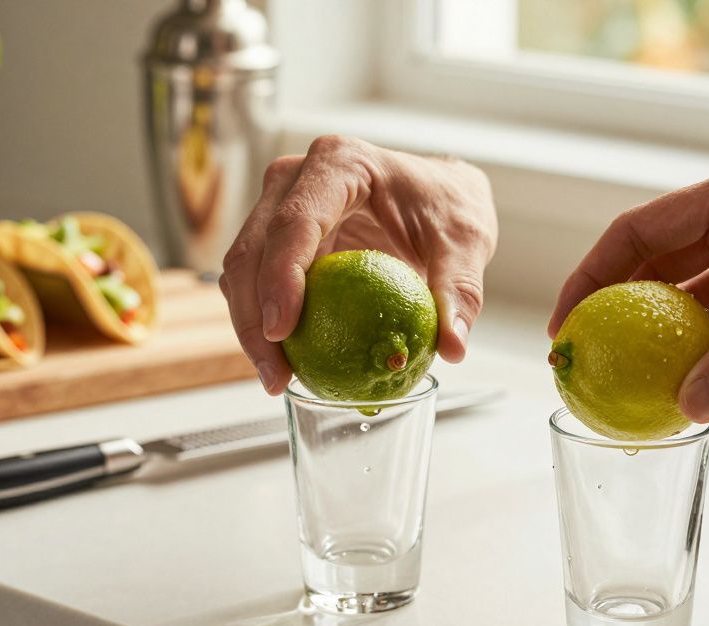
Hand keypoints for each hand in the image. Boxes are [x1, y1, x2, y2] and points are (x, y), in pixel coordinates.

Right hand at [221, 135, 497, 394]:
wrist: (438, 196)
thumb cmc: (448, 207)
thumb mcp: (467, 243)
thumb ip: (460, 291)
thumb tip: (453, 347)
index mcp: (339, 163)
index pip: (296, 222)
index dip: (280, 276)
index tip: (283, 330)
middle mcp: (296, 178)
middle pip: (253, 248)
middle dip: (254, 317)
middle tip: (276, 375)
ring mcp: (279, 206)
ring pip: (242, 269)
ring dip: (250, 328)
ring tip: (276, 380)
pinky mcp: (276, 239)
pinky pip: (257, 284)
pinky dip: (263, 324)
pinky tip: (285, 367)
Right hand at [548, 156, 708, 422]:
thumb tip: (694, 403)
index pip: (640, 232)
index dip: (593, 276)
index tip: (569, 322)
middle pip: (659, 266)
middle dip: (621, 313)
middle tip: (589, 359)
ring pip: (695, 300)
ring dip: (666, 340)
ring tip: (632, 382)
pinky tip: (692, 387)